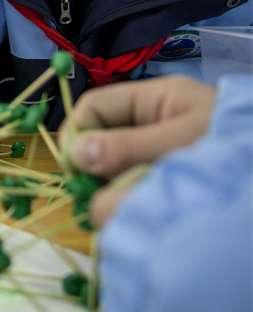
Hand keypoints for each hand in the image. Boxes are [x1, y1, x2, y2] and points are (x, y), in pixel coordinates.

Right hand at [58, 75, 215, 226]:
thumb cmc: (236, 146)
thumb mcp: (182, 141)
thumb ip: (127, 147)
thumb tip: (75, 154)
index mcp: (156, 99)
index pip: (94, 107)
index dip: (77, 135)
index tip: (75, 172)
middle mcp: (155, 122)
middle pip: (101, 141)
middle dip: (97, 170)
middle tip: (101, 198)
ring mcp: (162, 152)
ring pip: (117, 171)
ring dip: (118, 191)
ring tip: (133, 208)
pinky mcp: (171, 179)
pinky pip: (137, 189)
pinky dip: (136, 202)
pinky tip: (148, 212)